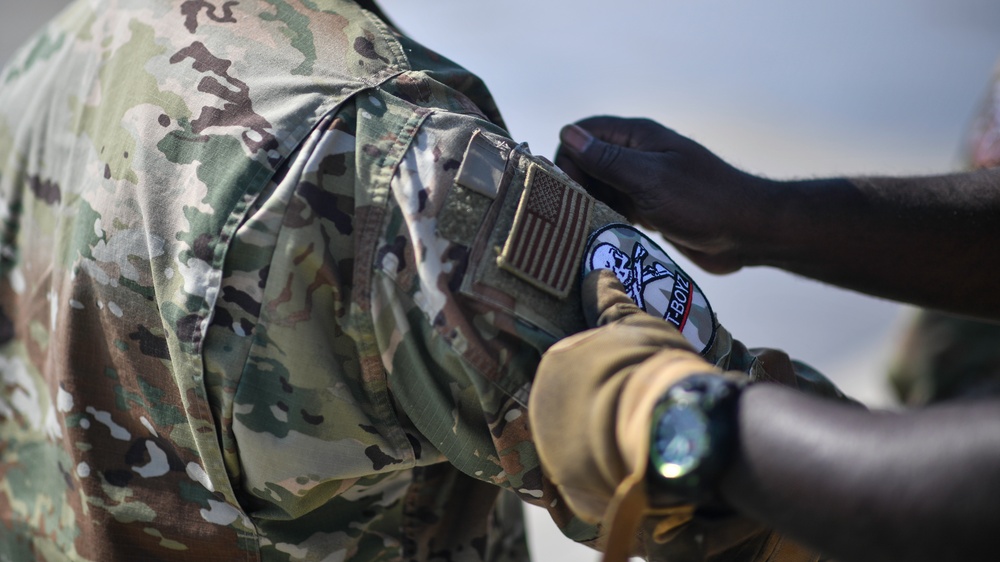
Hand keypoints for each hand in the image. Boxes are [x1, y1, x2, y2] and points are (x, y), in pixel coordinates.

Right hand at [556, 116, 773, 273]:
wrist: (748, 232)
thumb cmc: (702, 201)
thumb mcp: (649, 179)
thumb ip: (607, 159)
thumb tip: (568, 134)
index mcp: (638, 137)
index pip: (584, 132)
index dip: (569, 156)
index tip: (573, 189)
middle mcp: (638, 155)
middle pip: (588, 160)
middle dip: (578, 185)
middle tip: (583, 214)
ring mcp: (644, 182)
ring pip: (600, 187)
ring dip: (592, 204)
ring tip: (596, 227)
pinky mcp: (651, 208)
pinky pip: (617, 208)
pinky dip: (608, 218)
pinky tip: (609, 235)